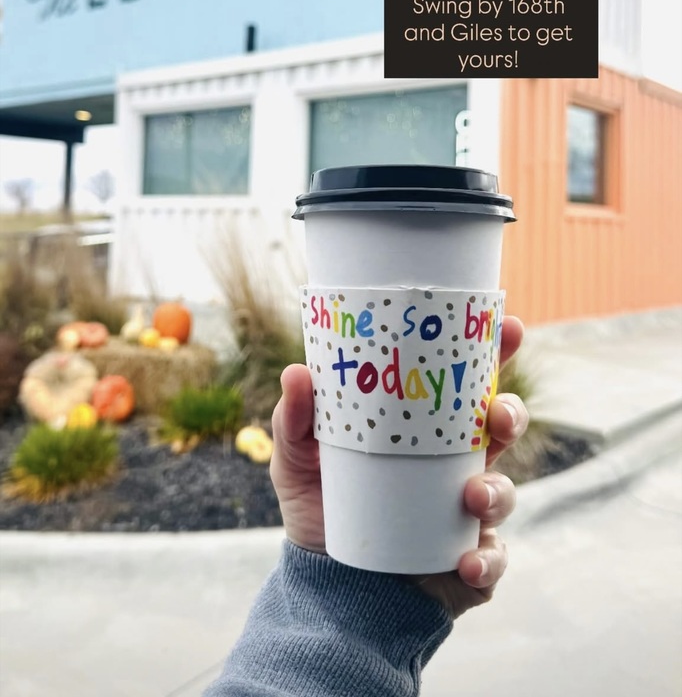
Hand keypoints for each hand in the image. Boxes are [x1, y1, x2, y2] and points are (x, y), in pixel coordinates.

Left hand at [270, 316, 528, 618]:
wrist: (325, 587)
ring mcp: (467, 515)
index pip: (467, 385)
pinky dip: (486, 560)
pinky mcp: (469, 562)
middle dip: (511, 415)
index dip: (494, 354)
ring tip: (472, 497)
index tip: (507, 326)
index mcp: (427, 431)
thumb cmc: (321, 510)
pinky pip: (492, 559)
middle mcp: (456, 467)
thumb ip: (294, 421)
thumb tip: (296, 372)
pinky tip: (466, 560)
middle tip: (497, 416)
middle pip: (501, 429)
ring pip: (505, 491)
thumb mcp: (298, 461)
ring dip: (498, 490)